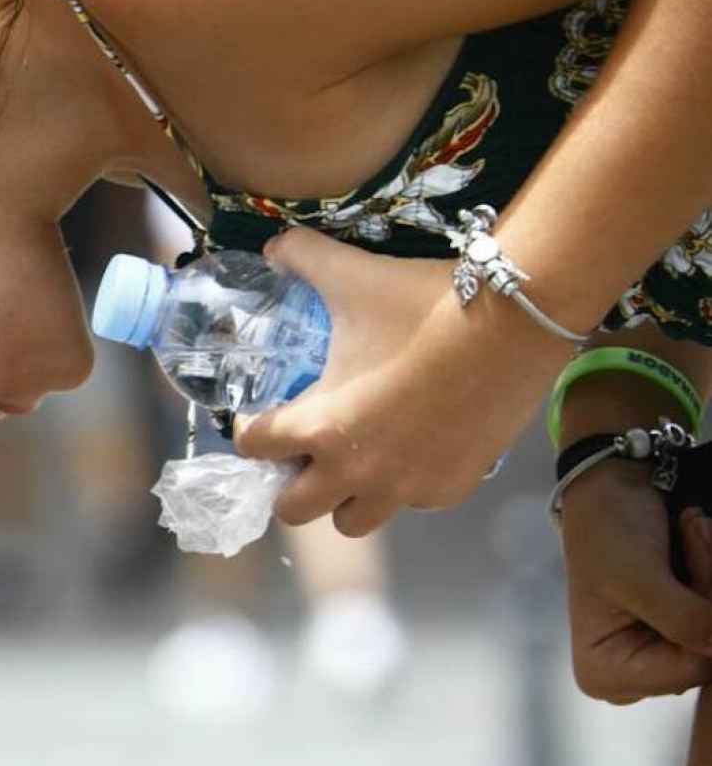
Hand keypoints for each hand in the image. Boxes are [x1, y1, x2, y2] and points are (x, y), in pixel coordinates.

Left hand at [235, 228, 570, 535]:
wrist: (515, 324)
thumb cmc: (421, 305)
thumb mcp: (354, 276)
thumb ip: (304, 258)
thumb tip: (273, 244)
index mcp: (317, 427)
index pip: (253, 447)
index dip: (250, 429)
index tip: (261, 415)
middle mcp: (354, 472)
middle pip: (294, 510)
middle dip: (291, 482)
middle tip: (304, 450)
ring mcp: (405, 488)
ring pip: (354, 521)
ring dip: (345, 498)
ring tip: (355, 460)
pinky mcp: (451, 489)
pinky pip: (413, 504)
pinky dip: (405, 486)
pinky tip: (412, 449)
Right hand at [559, 464, 711, 703]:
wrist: (609, 492)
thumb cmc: (608, 531)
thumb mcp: (640, 577)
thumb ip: (685, 621)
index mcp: (604, 674)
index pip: (691, 670)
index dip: (708, 618)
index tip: (698, 557)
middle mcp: (630, 678)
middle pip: (707, 653)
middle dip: (711, 592)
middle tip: (697, 532)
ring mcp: (657, 659)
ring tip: (694, 529)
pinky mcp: (678, 637)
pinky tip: (696, 542)